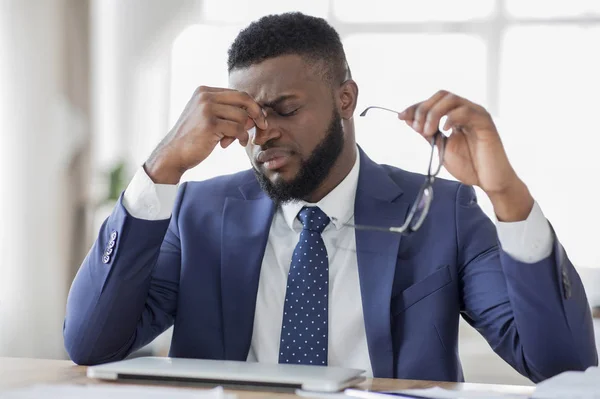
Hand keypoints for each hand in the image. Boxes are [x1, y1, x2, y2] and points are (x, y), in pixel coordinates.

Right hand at [145, 86, 267, 183]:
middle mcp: (205, 96)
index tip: (259, 119)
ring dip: (243, 131)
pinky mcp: (210, 124)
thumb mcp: (208, 119)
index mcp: (204, 91)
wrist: (173, 154)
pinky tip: (233, 144)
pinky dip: (241, 138)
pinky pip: (238, 129)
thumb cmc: (193, 138)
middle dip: (256, 113)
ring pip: (242, 116)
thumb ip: (228, 113)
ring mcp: (207, 109)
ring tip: (233, 140)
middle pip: (243, 99)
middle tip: (262, 126)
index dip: (252, 106)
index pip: (237, 93)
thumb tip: (254, 115)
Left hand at [398, 90, 532, 220]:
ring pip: (452, 99)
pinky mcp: (485, 123)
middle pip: (441, 95)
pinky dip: (451, 118)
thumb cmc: (469, 166)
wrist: (488, 181)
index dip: (416, 107)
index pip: (433, 102)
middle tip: (419, 129)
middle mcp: (466, 111)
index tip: (401, 116)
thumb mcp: (440, 148)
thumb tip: (410, 120)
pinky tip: (445, 130)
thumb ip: (428, 133)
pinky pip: (466, 111)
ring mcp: (476, 115)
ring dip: (434, 113)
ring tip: (429, 131)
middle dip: (424, 109)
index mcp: (455, 116)